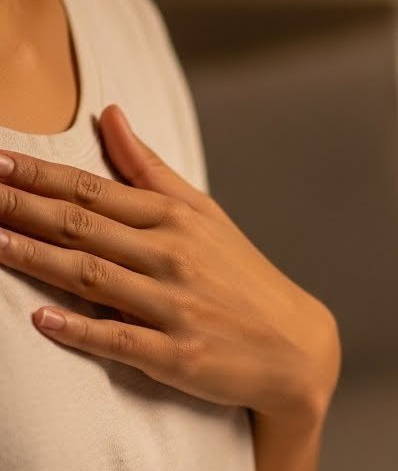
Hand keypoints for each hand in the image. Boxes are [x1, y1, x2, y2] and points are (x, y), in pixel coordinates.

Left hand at [0, 105, 340, 420]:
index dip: (38, 175)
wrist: (296, 348)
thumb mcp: (205, 216)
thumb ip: (149, 169)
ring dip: (38, 259)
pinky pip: (121, 339)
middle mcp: (172, 258)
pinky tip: (41, 319)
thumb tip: (110, 113)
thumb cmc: (242, 279)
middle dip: (23, 208)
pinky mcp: (179, 356)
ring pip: (93, 277)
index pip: (92, 190)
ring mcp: (175, 308)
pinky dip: (81, 329)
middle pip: (83, 227)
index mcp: (174, 220)